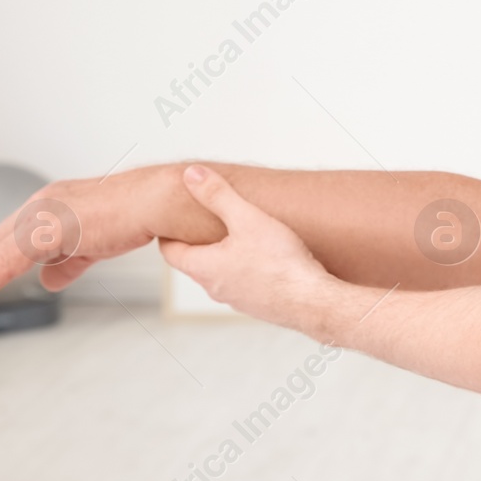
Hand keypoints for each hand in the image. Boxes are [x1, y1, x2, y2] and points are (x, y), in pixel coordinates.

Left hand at [0, 168, 180, 316]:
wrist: (156, 203)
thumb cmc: (137, 216)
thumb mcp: (95, 244)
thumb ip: (68, 262)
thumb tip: (47, 280)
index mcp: (51, 204)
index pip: (8, 238)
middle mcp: (40, 204)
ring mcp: (42, 213)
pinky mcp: (48, 226)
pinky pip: (8, 260)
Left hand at [158, 165, 333, 330]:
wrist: (311, 301)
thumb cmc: (279, 262)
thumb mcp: (246, 218)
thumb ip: (217, 195)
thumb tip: (191, 174)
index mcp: (204, 268)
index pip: (171, 253)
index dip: (169, 236)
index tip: (172, 223)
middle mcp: (215, 288)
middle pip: (196, 264)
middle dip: (199, 244)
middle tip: (206, 225)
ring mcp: (237, 300)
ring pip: (222, 276)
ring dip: (226, 259)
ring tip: (241, 239)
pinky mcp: (259, 305)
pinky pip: (245, 285)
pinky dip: (248, 271)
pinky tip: (268, 260)